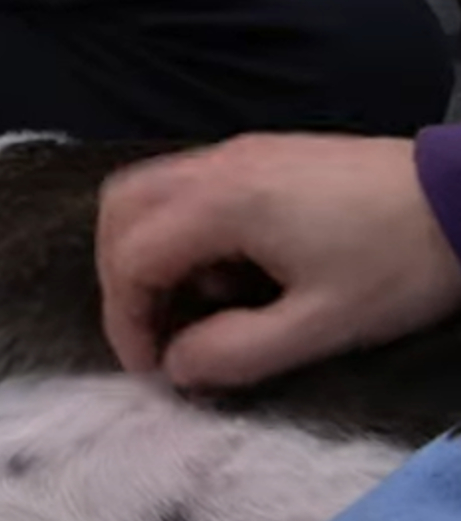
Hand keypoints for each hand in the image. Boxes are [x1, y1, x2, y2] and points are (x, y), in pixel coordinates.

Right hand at [97, 133, 460, 389]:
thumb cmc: (400, 262)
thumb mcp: (323, 327)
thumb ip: (237, 353)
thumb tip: (176, 368)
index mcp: (224, 203)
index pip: (131, 258)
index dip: (126, 320)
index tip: (154, 368)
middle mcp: (217, 166)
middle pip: (120, 210)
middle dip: (121, 278)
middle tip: (153, 330)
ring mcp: (237, 152)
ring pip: (146, 191)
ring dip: (146, 250)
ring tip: (190, 302)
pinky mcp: (260, 153)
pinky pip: (185, 185)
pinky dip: (178, 230)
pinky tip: (226, 270)